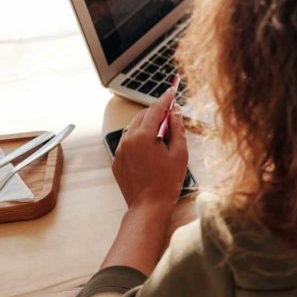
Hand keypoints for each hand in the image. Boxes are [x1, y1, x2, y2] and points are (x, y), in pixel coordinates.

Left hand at [113, 87, 188, 213]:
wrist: (148, 206)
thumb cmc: (167, 181)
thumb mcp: (179, 152)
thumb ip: (177, 128)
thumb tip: (175, 112)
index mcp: (144, 135)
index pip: (156, 109)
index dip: (166, 98)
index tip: (172, 90)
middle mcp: (128, 140)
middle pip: (143, 116)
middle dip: (157, 113)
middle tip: (172, 117)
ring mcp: (120, 150)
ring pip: (134, 128)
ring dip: (147, 126)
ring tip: (162, 137)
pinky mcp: (117, 161)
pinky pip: (129, 142)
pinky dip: (140, 139)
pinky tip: (152, 151)